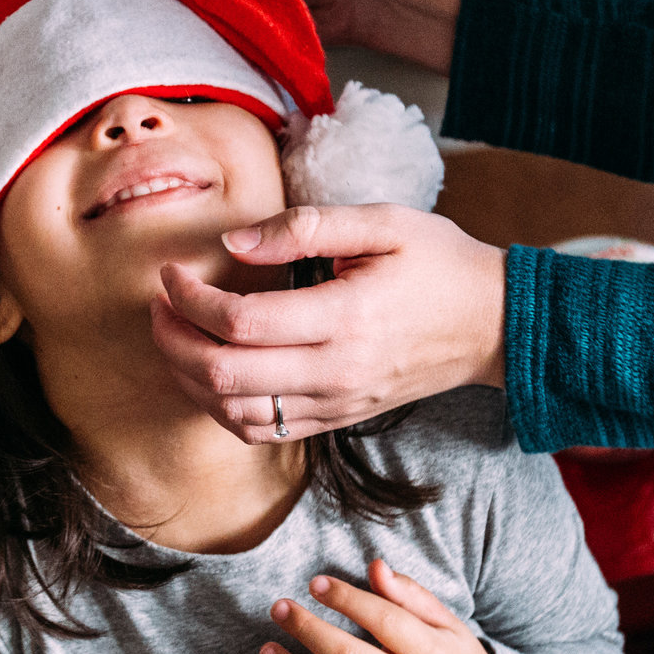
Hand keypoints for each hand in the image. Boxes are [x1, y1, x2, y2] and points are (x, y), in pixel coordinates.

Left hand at [151, 204, 505, 442]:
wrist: (494, 324)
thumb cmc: (440, 264)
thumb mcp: (383, 221)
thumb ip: (304, 227)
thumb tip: (235, 243)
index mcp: (346, 318)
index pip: (240, 322)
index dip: (189, 299)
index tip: (170, 272)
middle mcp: (337, 372)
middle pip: (223, 376)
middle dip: (172, 339)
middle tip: (158, 303)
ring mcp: (336, 404)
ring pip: (234, 413)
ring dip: (188, 377)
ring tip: (174, 335)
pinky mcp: (337, 419)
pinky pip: (261, 431)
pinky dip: (220, 409)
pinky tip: (208, 373)